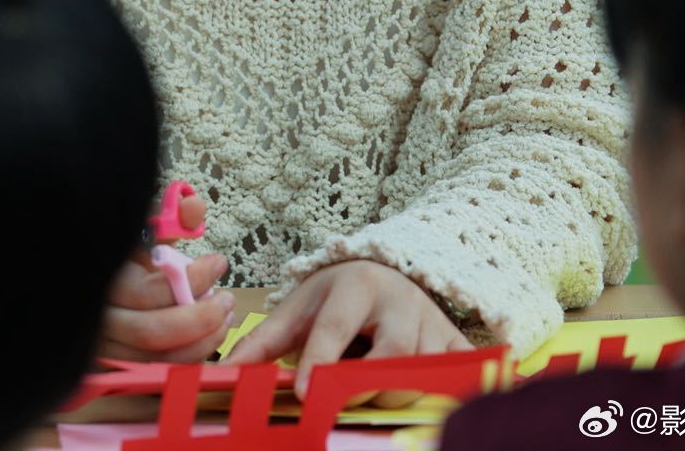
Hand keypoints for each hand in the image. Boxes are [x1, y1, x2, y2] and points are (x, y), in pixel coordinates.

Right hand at [99, 193, 235, 363]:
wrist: (93, 276)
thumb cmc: (124, 251)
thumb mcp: (144, 228)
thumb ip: (170, 219)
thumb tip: (194, 207)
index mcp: (106, 278)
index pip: (151, 291)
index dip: (192, 280)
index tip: (219, 262)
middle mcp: (99, 318)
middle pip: (151, 332)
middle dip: (200, 319)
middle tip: (227, 300)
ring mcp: (103, 348)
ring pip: (154, 359)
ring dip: (199, 344)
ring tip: (224, 319)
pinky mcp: (114, 367)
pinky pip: (153, 372)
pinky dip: (185, 360)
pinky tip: (206, 340)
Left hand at [222, 260, 470, 401]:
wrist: (386, 271)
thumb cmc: (335, 297)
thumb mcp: (300, 309)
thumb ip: (263, 343)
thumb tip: (225, 375)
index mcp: (355, 285)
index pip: (336, 327)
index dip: (322, 361)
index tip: (307, 395)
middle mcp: (398, 298)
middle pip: (391, 353)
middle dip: (367, 387)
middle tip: (342, 411)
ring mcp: (431, 319)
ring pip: (423, 369)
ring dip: (399, 398)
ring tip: (374, 414)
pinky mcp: (454, 339)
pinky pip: (459, 372)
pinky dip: (451, 392)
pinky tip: (432, 411)